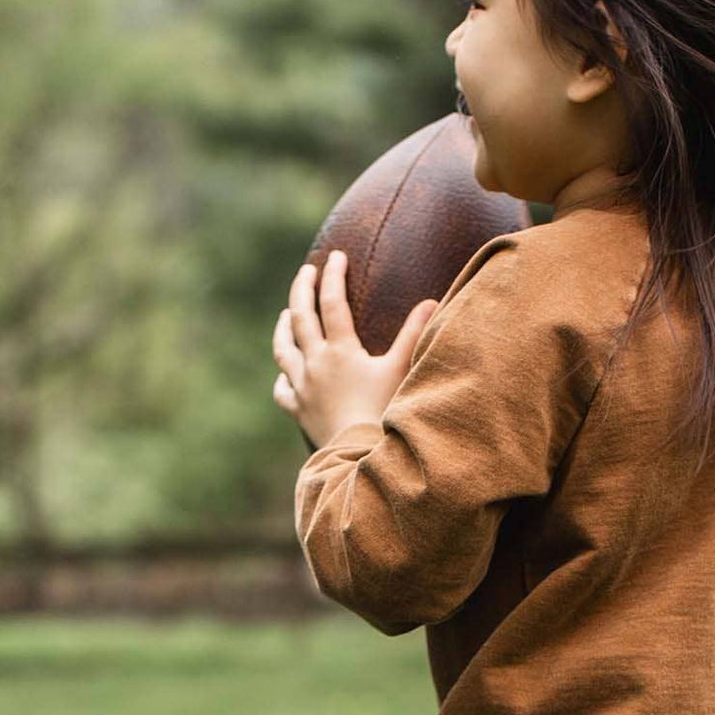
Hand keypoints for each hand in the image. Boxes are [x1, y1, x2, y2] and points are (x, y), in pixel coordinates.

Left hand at [273, 251, 438, 449]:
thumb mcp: (401, 371)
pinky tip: (287, 373)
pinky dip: (283, 377)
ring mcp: (302, 387)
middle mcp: (315, 364)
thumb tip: (432, 301)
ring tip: (286, 314)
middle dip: (302, 288)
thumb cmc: (384, 414)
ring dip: (284, 326)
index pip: (332, 301)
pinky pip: (282, 389)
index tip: (336, 256)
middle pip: (300, 316)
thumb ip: (414, 334)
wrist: (360, 458)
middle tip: (306, 271)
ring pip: (283, 348)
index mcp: (341, 350)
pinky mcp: (298, 410)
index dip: (333, 275)